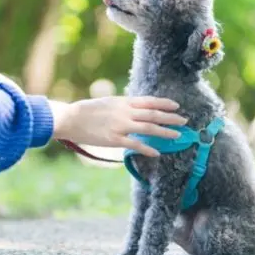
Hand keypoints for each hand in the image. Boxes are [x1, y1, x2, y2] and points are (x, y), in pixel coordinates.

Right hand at [50, 96, 186, 156]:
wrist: (70, 118)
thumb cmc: (86, 111)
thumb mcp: (107, 102)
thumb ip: (121, 106)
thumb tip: (134, 109)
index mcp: (123, 101)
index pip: (149, 101)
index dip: (165, 103)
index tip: (177, 105)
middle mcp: (125, 112)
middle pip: (154, 114)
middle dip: (171, 118)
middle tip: (184, 121)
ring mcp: (121, 126)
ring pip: (149, 128)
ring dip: (165, 132)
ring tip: (177, 136)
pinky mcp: (114, 139)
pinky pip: (135, 144)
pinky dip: (147, 149)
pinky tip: (156, 153)